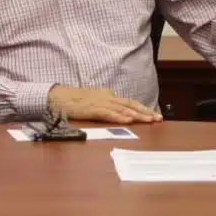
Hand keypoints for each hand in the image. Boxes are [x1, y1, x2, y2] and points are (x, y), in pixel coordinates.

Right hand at [46, 86, 162, 124]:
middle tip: (159, 118)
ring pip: (123, 109)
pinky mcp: (92, 109)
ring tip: (149, 120)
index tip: (154, 115)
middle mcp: (106, 97)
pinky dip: (119, 117)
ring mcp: (99, 102)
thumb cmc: (72, 101)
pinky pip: (108, 113)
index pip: (128, 103)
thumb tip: (116, 113)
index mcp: (107, 95)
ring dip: (137, 115)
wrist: (56, 96)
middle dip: (146, 111)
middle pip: (130, 104)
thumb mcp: (92, 102)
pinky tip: (128, 120)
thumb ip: (104, 107)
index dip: (142, 109)